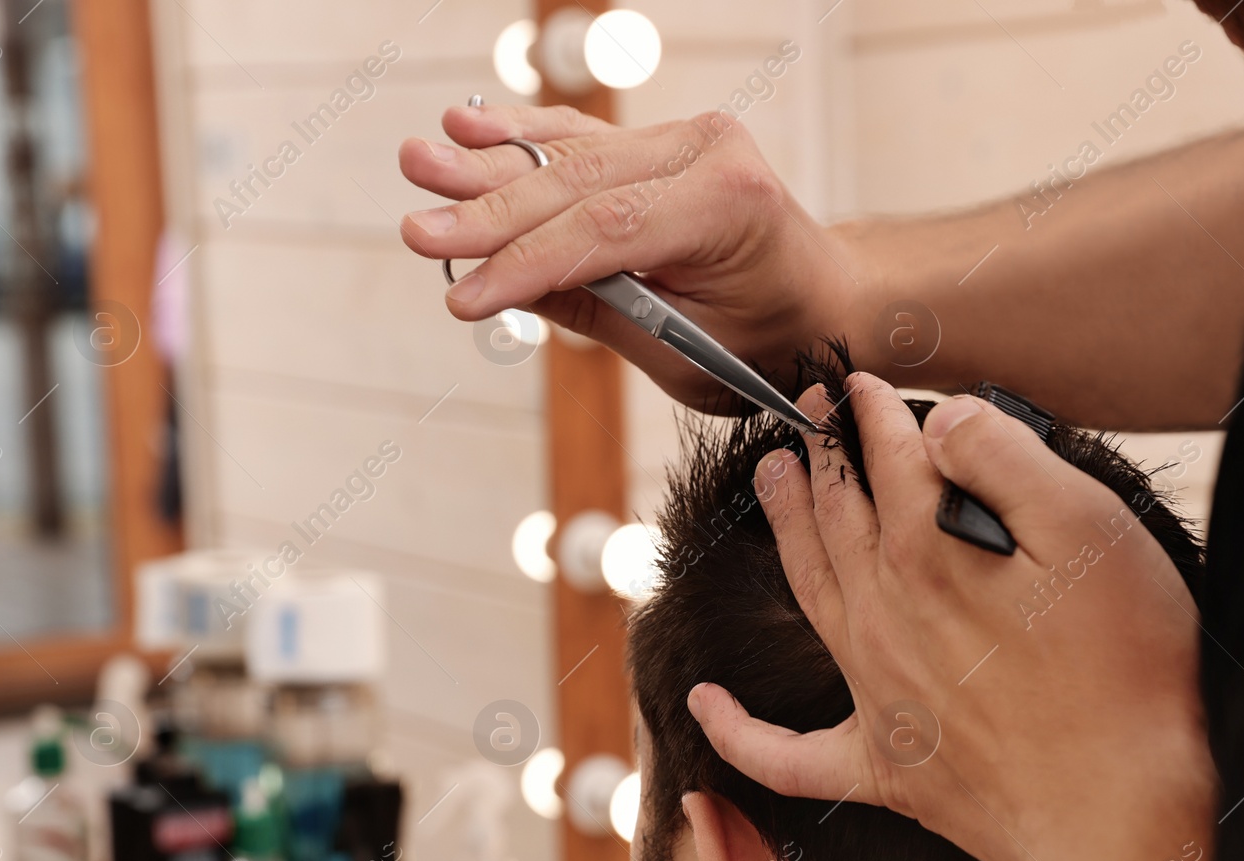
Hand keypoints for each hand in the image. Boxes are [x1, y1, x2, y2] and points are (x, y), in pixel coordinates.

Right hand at [398, 103, 869, 409]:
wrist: (825, 301)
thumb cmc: (770, 340)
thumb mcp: (688, 351)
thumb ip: (597, 310)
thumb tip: (503, 284)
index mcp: (728, 204)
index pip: (603, 230)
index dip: (524, 263)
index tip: (463, 295)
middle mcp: (707, 153)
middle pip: (576, 184)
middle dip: (490, 211)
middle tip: (418, 227)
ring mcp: (686, 139)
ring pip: (570, 156)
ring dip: (491, 163)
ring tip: (421, 162)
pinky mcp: (664, 143)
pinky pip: (584, 143)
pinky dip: (526, 139)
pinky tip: (471, 126)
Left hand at [687, 374, 1213, 860]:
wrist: (1117, 811)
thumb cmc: (1122, 670)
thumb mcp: (1088, 530)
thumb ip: (1005, 459)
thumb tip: (940, 421)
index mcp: (928, 554)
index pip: (886, 458)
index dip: (872, 411)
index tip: (861, 382)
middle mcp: (884, 614)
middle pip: (835, 513)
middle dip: (819, 453)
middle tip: (805, 412)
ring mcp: (875, 693)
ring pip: (807, 590)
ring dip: (784, 528)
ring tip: (769, 479)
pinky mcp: (883, 768)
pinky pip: (786, 756)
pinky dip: (738, 733)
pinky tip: (703, 704)